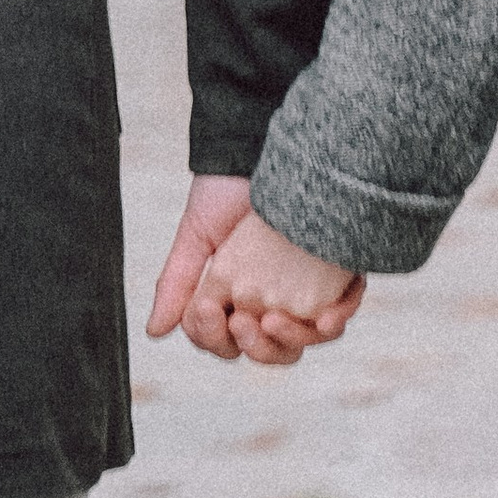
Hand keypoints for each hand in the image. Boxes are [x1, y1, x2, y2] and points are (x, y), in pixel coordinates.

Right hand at [164, 197, 363, 366]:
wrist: (255, 146)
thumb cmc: (224, 189)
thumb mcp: (197, 235)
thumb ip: (178, 283)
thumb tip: (155, 331)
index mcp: (234, 297)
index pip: (225, 341)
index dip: (214, 336)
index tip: (208, 308)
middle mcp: (271, 300)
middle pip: (269, 351)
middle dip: (256, 347)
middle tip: (242, 321)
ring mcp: (304, 291)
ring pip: (305, 340)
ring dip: (291, 339)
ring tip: (273, 318)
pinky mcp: (335, 274)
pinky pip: (342, 312)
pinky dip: (336, 320)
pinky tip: (325, 316)